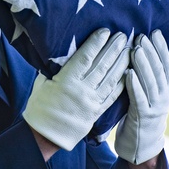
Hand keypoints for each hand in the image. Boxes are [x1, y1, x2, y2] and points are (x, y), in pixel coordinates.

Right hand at [23, 28, 129, 150]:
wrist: (45, 136)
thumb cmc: (39, 108)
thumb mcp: (42, 84)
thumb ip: (53, 69)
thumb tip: (60, 54)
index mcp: (66, 81)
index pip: (85, 58)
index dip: (96, 43)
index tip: (105, 31)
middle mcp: (82, 90)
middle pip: (102, 66)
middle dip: (113, 49)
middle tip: (123, 36)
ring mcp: (92, 102)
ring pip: (110, 79)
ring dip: (121, 63)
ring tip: (129, 50)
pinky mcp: (97, 112)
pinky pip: (112, 96)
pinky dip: (121, 83)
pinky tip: (129, 73)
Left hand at [114, 30, 168, 164]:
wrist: (143, 146)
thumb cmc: (141, 115)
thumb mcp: (148, 94)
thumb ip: (148, 77)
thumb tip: (142, 52)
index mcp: (166, 89)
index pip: (166, 64)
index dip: (161, 48)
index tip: (155, 32)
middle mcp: (164, 96)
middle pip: (159, 70)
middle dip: (151, 52)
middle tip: (142, 36)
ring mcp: (155, 107)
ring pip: (150, 82)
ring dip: (143, 65)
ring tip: (136, 49)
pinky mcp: (143, 117)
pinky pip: (139, 99)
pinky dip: (134, 85)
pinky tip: (128, 73)